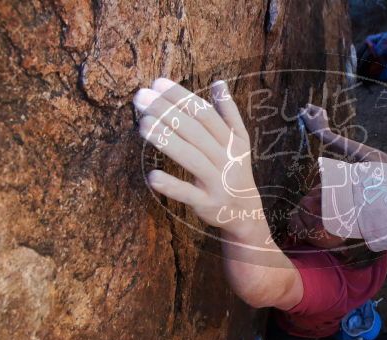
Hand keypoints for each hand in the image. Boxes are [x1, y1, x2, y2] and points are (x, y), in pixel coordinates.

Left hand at [134, 78, 262, 240]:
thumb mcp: (239, 141)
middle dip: (167, 112)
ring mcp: (217, 182)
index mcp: (232, 140)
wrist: (245, 211)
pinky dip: (172, 186)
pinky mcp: (207, 204)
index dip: (182, 97)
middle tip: (141, 97)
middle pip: (195, 132)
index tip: (158, 83)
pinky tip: (152, 176)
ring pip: (191, 158)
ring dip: (167, 141)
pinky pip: (188, 194)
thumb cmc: (235, 169)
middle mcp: (226, 159)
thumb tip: (218, 82)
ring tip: (142, 124)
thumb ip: (228, 112)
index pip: (205, 114)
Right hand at [299, 103, 329, 135]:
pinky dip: (312, 123)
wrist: (324, 135)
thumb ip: (303, 114)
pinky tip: (310, 128)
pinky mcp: (323, 120)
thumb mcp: (307, 120)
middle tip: (305, 123)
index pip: (308, 106)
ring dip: (308, 120)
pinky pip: (315, 120)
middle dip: (306, 117)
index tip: (304, 118)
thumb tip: (300, 109)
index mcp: (318, 109)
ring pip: (312, 116)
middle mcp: (321, 111)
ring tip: (307, 126)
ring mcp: (323, 115)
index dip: (304, 112)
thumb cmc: (315, 127)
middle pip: (310, 111)